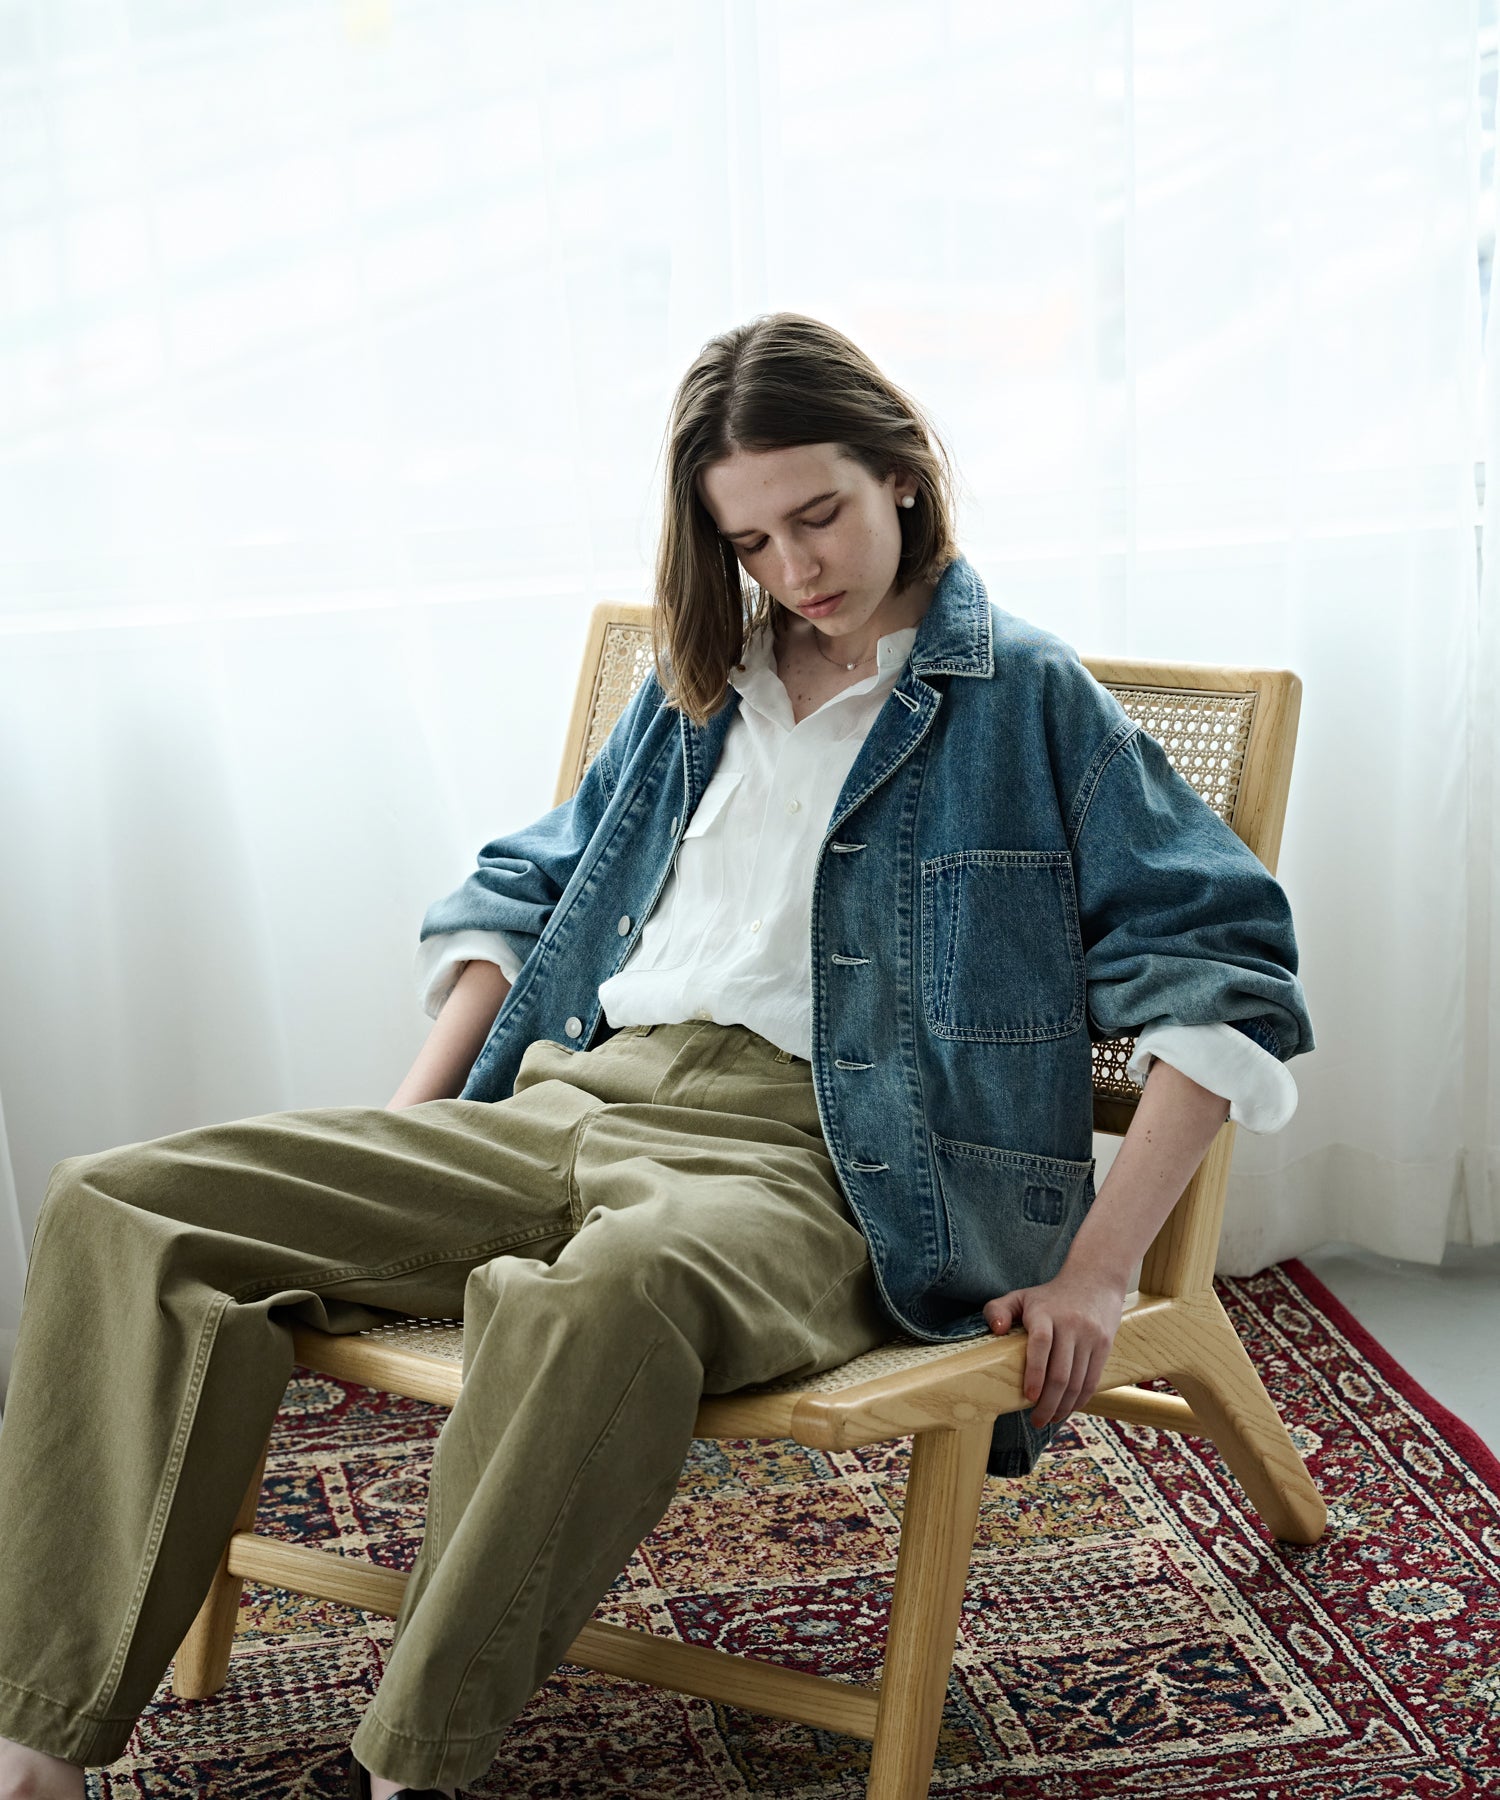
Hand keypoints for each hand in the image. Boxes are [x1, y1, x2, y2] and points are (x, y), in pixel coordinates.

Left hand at [982, 1267, 1126, 1428]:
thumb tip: (996, 1329)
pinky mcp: (1104, 1345)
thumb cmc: (1050, 1296)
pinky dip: (1080, 1399)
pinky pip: (1093, 1379)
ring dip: (1064, 1406)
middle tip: (1036, 1420)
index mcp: (1046, 1313)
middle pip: (1061, 1372)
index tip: (1028, 1396)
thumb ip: (998, 1309)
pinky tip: (1068, 1408)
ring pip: (1078, 1381)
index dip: (1034, 1372)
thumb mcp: (1020, 1296)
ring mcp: (1090, 1336)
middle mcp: (1070, 1325)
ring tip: (1049, 1418)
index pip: (1041, 1344)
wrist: (1095, 1281)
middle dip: (1048, 1402)